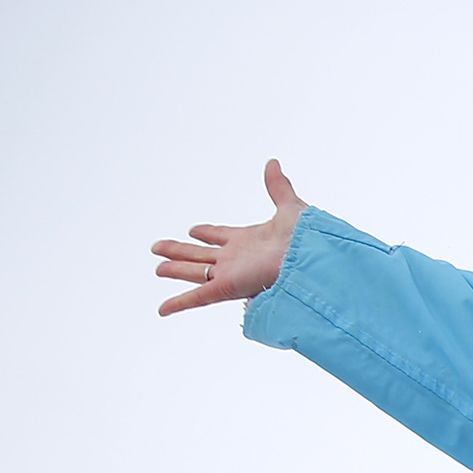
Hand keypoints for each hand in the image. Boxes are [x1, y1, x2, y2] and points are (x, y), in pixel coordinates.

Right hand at [152, 160, 309, 316]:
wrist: (314, 260)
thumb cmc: (309, 239)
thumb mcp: (289, 207)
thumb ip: (277, 186)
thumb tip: (273, 163)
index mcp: (248, 241)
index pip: (221, 236)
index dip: (206, 232)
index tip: (193, 230)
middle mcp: (237, 259)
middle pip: (200, 255)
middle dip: (180, 251)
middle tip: (160, 249)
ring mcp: (231, 274)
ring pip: (194, 273)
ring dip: (175, 270)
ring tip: (158, 268)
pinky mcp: (228, 287)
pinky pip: (198, 298)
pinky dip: (179, 303)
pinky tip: (162, 309)